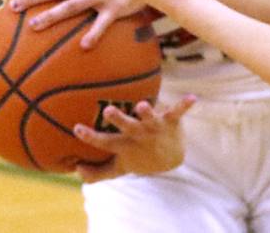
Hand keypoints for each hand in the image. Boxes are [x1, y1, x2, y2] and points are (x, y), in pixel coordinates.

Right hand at [73, 96, 195, 182]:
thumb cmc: (139, 156)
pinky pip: (178, 111)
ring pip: (150, 118)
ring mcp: (156, 127)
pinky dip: (185, 105)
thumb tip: (76, 170)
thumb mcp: (119, 166)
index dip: (90, 136)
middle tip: (108, 110)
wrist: (170, 159)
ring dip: (147, 112)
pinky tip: (193, 98)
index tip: (77, 128)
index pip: (105, 142)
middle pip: (127, 127)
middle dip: (119, 119)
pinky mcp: (171, 121)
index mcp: (125, 145)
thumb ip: (98, 171)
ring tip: (143, 105)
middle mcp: (139, 135)